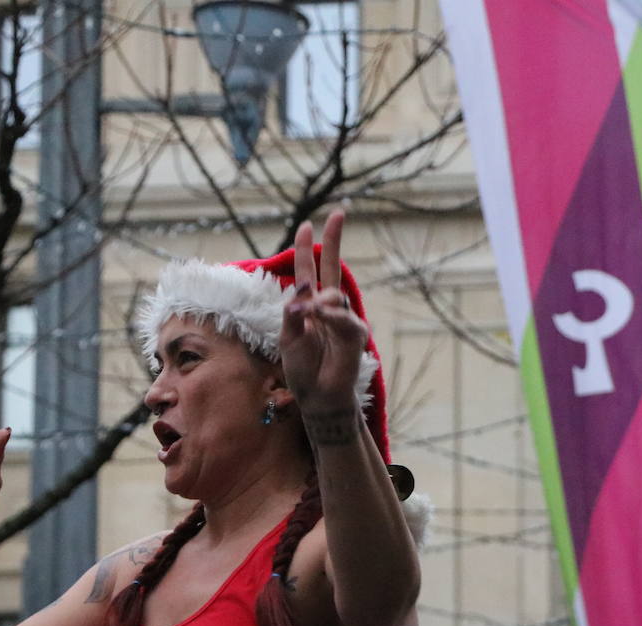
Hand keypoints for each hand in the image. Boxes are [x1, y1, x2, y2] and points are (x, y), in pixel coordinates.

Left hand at [280, 210, 369, 415]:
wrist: (318, 397)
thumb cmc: (303, 369)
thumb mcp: (287, 338)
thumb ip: (293, 312)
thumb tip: (303, 287)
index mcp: (308, 306)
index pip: (307, 271)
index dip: (305, 249)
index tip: (306, 224)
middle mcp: (327, 308)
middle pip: (331, 267)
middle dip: (334, 241)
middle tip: (339, 213)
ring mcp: (343, 319)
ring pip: (333, 294)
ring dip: (319, 299)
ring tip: (308, 313)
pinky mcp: (355, 334)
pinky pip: (343, 317)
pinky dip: (330, 315)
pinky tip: (319, 315)